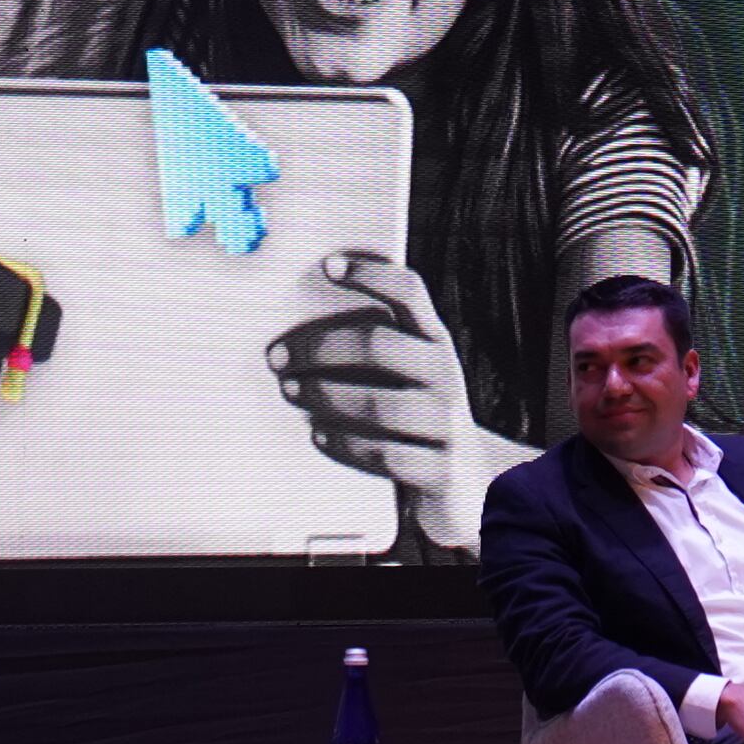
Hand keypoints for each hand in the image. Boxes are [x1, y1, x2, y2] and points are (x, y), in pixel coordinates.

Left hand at [267, 252, 520, 550]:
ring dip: (325, 395)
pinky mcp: (438, 470)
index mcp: (432, 339)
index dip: (372, 275)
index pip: (409, 293)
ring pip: (378, 405)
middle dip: (321, 347)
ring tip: (289, 391)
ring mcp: (445, 423)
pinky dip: (344, 443)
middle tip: (279, 356)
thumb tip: (295, 328)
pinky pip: (384, 454)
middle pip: (379, 346)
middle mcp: (444, 373)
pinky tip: (317, 434)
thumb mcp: (403, 373)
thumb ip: (367, 347)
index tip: (328, 265)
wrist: (463, 479)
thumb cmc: (412, 413)